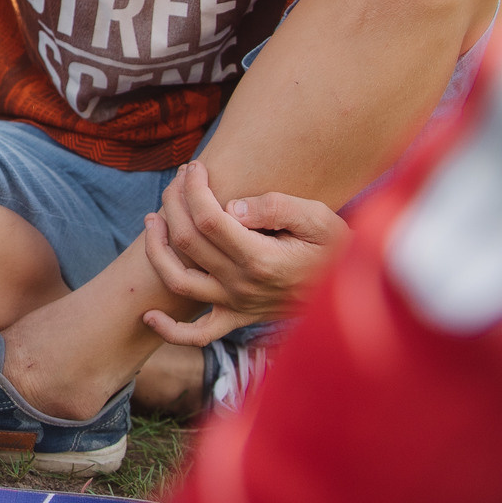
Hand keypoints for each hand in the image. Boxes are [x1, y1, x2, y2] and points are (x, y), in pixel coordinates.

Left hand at [138, 161, 347, 346]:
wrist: (352, 291)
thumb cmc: (335, 249)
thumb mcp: (319, 220)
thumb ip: (277, 208)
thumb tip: (232, 206)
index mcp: (261, 258)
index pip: (209, 218)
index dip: (195, 188)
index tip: (197, 167)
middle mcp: (242, 285)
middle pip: (187, 240)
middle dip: (175, 201)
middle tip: (179, 178)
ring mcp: (236, 305)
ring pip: (178, 280)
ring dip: (156, 247)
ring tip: (152, 218)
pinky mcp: (236, 319)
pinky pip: (197, 335)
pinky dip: (169, 330)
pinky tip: (149, 316)